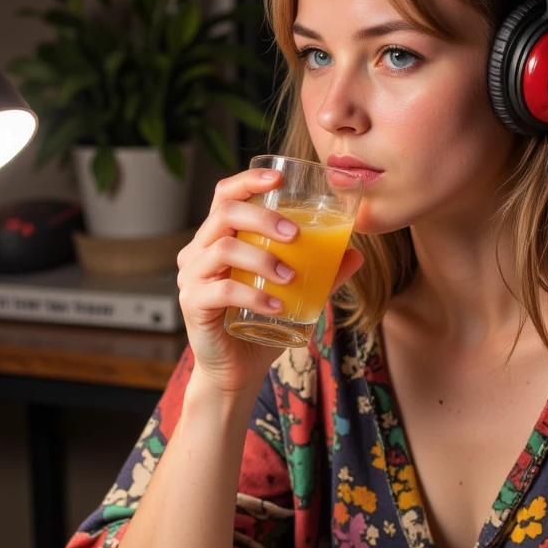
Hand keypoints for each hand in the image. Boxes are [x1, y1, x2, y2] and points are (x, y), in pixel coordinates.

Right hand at [176, 166, 363, 396]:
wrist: (237, 370)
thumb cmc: (262, 325)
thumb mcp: (296, 294)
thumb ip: (322, 274)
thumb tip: (356, 253)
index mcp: (218, 238)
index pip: (225, 195)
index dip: (248, 180)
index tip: (280, 177)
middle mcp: (199, 251)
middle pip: (225, 213)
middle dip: (264, 218)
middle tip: (296, 235)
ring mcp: (192, 276)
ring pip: (223, 247)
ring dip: (263, 258)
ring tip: (291, 277)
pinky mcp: (192, 303)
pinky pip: (222, 290)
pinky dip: (253, 295)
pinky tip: (277, 306)